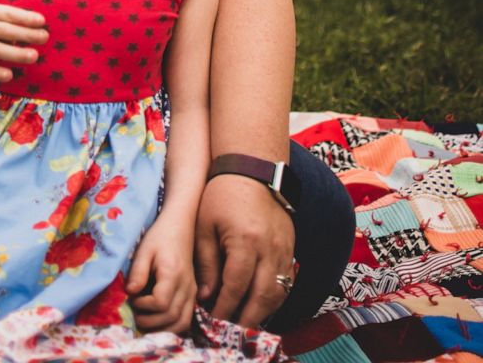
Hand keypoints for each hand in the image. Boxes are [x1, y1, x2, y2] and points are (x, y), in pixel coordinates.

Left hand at [127, 213, 195, 333]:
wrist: (179, 227)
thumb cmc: (159, 237)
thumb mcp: (144, 250)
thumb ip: (138, 272)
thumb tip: (130, 293)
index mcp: (173, 274)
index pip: (161, 303)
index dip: (144, 306)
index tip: (132, 298)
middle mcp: (186, 286)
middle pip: (171, 316)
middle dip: (150, 321)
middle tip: (134, 315)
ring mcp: (192, 292)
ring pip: (181, 323)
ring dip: (162, 329)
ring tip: (145, 322)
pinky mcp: (193, 294)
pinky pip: (186, 318)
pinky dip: (173, 326)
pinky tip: (158, 322)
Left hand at [195, 175, 294, 327]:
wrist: (252, 169)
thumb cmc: (221, 195)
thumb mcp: (205, 226)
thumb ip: (207, 263)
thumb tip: (207, 296)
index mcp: (246, 242)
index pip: (236, 287)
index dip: (224, 307)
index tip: (213, 320)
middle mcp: (270, 249)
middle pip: (262, 297)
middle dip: (245, 317)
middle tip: (229, 328)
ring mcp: (285, 248)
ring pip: (279, 293)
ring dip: (262, 311)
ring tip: (244, 320)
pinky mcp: (291, 247)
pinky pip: (288, 281)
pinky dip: (275, 297)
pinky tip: (260, 302)